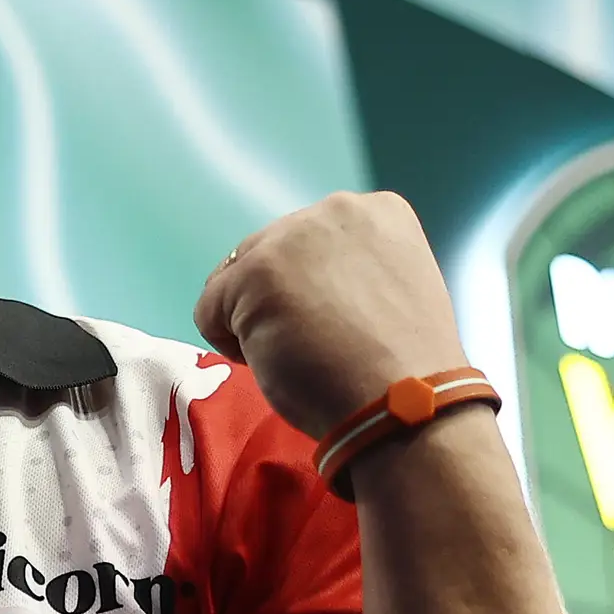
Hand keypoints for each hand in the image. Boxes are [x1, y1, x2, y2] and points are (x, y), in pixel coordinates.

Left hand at [193, 191, 469, 448]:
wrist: (404, 404)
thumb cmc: (403, 368)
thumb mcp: (390, 292)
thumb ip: (351, 273)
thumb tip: (303, 288)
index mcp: (380, 213)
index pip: (312, 243)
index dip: (314, 290)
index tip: (340, 326)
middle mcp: (336, 209)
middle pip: (270, 251)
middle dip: (280, 300)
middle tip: (314, 347)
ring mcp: (294, 237)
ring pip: (237, 278)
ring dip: (255, 319)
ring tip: (298, 356)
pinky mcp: (256, 272)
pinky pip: (209, 308)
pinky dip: (229, 344)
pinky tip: (273, 364)